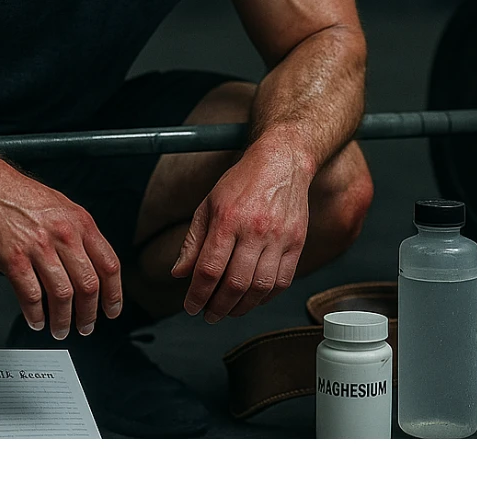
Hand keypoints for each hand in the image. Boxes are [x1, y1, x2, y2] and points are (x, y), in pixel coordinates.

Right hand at [0, 160, 122, 338]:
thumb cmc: (17, 195)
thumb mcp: (60, 206)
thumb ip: (78, 233)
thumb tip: (90, 264)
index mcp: (79, 222)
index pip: (109, 265)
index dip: (113, 294)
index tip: (111, 310)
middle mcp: (63, 234)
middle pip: (88, 285)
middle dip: (88, 314)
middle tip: (85, 327)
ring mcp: (39, 247)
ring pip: (62, 295)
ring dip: (63, 320)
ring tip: (60, 329)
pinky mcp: (13, 259)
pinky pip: (31, 296)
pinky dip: (35, 315)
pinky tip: (35, 320)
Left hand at [170, 141, 310, 321]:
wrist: (281, 163)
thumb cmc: (242, 182)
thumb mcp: (208, 204)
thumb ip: (193, 241)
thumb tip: (179, 273)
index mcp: (228, 219)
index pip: (209, 269)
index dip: (198, 294)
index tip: (191, 307)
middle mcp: (255, 231)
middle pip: (235, 284)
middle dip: (218, 307)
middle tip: (208, 314)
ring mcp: (279, 239)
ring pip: (260, 288)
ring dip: (242, 308)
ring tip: (228, 311)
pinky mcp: (297, 244)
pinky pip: (282, 282)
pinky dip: (265, 298)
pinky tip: (253, 300)